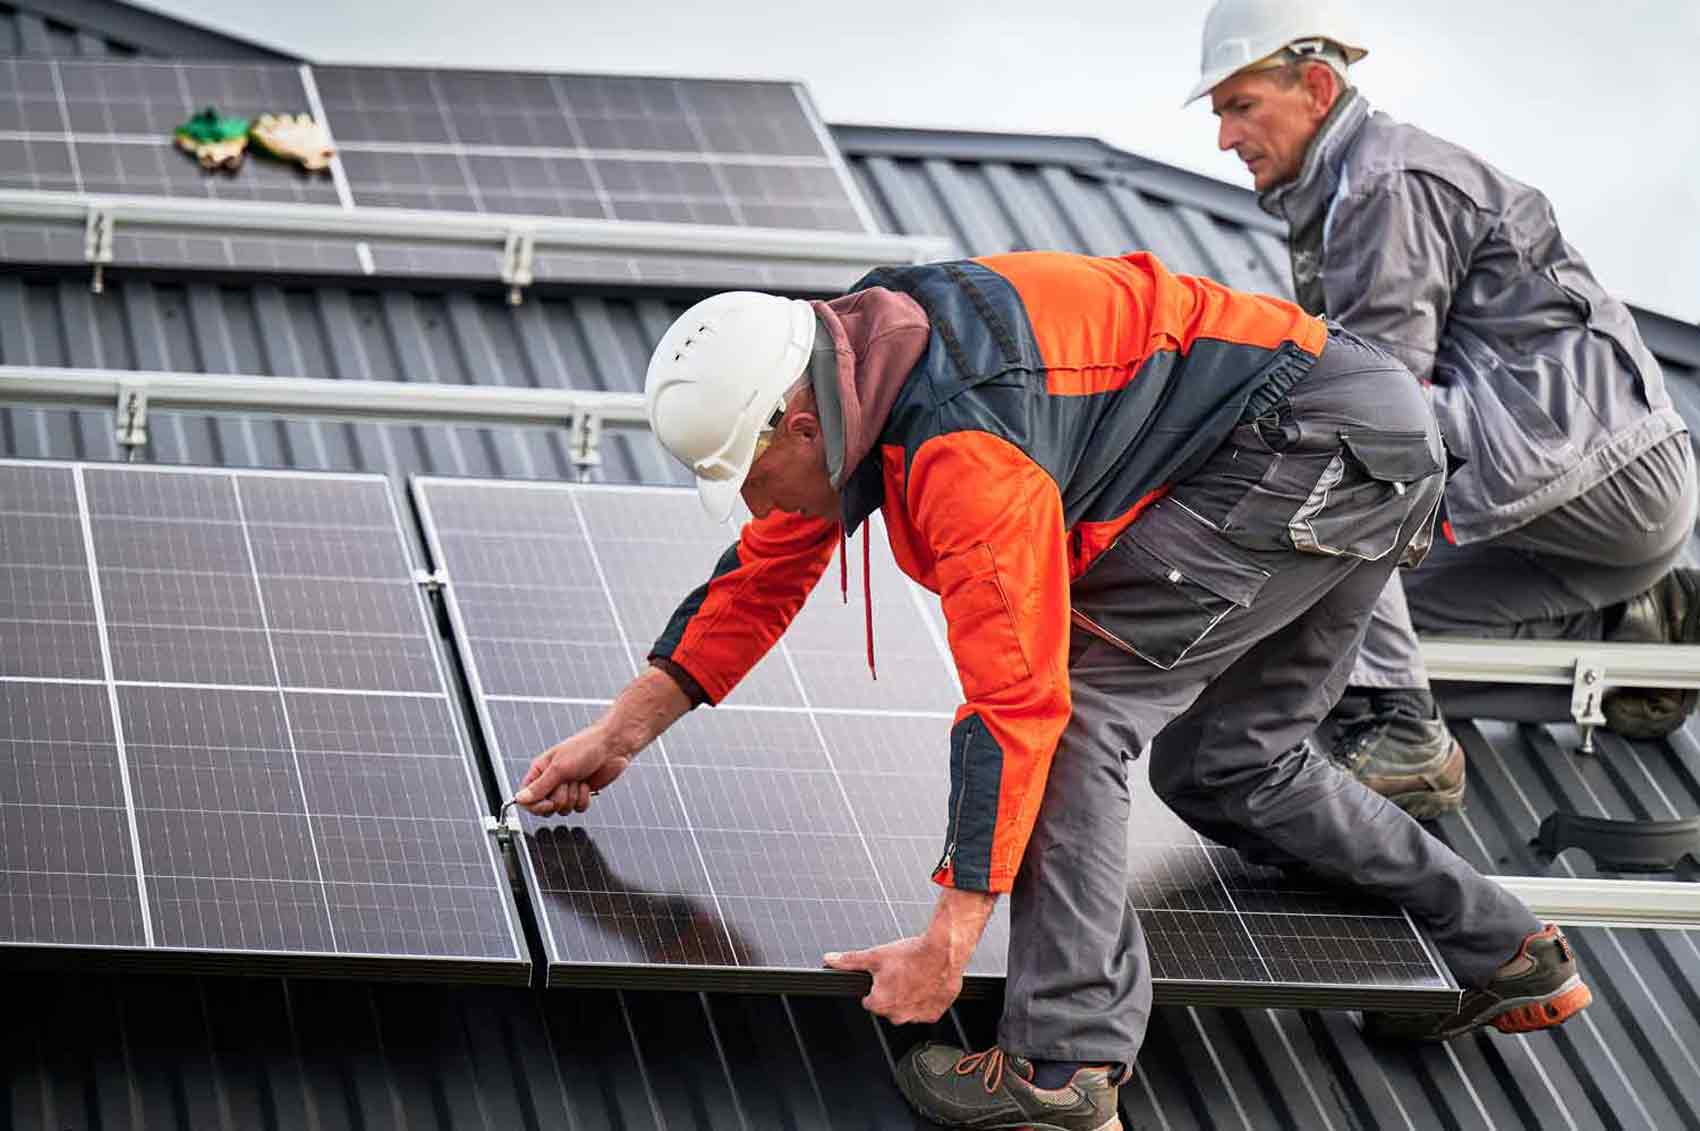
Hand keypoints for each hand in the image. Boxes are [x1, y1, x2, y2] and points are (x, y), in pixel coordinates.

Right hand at [514, 726, 630, 815]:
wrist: (612, 746)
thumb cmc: (585, 747)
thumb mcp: (559, 767)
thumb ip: (539, 787)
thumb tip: (519, 799)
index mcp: (540, 771)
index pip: (526, 798)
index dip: (536, 805)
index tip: (548, 803)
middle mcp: (551, 781)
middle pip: (545, 807)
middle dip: (559, 798)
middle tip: (567, 783)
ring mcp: (567, 788)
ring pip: (563, 809)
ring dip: (573, 796)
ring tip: (579, 779)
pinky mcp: (581, 793)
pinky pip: (578, 809)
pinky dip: (584, 798)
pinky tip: (588, 784)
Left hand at [823, 934, 962, 1024]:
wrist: (944, 952)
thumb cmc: (912, 954)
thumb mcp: (876, 955)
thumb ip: (850, 960)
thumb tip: (829, 960)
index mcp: (881, 1003)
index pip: (869, 1002)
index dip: (875, 988)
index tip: (884, 978)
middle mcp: (898, 1015)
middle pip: (887, 1008)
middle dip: (892, 994)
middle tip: (900, 975)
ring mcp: (917, 1016)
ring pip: (906, 1011)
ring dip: (908, 999)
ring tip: (914, 978)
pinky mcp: (934, 1014)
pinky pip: (924, 1012)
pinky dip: (924, 1001)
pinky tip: (926, 985)